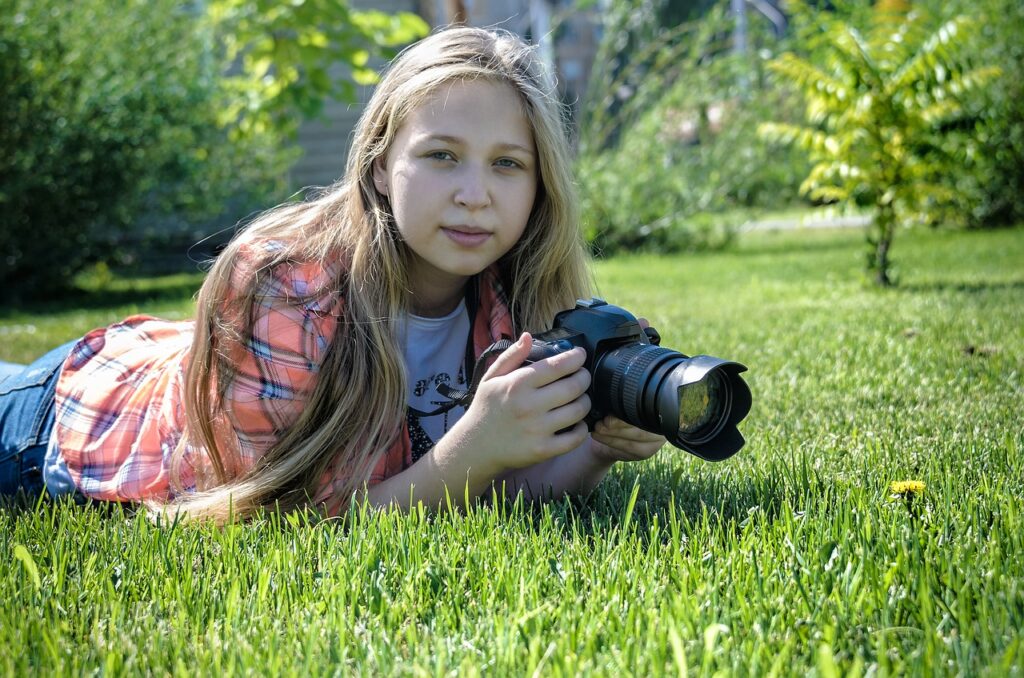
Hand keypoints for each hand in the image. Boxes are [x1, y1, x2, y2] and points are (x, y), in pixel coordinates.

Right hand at [445, 332, 591, 472]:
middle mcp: (529, 405)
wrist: (475, 446)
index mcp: (517, 384)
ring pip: (578, 410)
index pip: (558, 365)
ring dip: (585, 401)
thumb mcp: (491, 377)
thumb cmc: (486, 408)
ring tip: (580, 398)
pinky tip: (577, 422)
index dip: (576, 357)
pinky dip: (582, 428)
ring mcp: (537, 429)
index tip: (580, 355)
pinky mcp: (543, 450)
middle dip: (584, 377)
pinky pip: (575, 438)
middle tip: (583, 376)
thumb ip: (511, 356)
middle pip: (574, 386)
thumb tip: (528, 336)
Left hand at [588, 316, 664, 463]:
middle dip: (621, 425)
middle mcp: (663, 422)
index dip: (635, 412)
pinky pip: (629, 451)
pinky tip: (598, 437)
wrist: (604, 428)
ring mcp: (655, 440)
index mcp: (661, 400)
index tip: (613, 412)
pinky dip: (612, 445)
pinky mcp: (643, 454)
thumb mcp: (619, 373)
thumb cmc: (613, 397)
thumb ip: (631, 349)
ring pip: (636, 441)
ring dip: (614, 436)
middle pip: (646, 428)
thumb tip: (644, 320)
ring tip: (597, 428)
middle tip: (602, 421)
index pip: (657, 407)